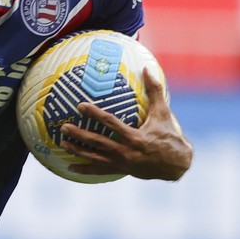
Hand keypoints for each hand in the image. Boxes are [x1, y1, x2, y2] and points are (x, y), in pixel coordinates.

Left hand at [59, 69, 192, 181]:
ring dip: (77, 151)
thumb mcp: (163, 113)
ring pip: (95, 158)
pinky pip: (100, 170)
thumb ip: (154, 91)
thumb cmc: (170, 135)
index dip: (94, 114)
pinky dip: (85, 169)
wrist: (177, 164)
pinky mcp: (121, 171)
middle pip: (98, 142)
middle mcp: (126, 151)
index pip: (110, 123)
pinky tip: (70, 167)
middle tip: (64, 128)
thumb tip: (147, 68)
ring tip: (62, 144)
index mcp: (135, 137)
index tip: (80, 106)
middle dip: (79, 135)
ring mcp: (122, 163)